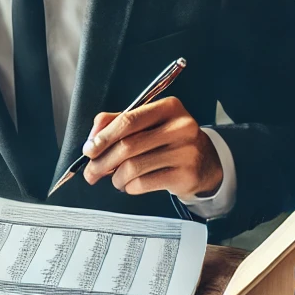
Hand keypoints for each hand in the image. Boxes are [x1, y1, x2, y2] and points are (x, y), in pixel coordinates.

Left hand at [81, 96, 222, 199]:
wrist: (205, 163)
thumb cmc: (168, 141)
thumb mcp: (148, 123)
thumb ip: (118, 122)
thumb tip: (92, 137)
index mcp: (168, 107)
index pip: (128, 120)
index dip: (103, 137)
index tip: (89, 150)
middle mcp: (181, 126)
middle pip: (128, 145)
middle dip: (102, 162)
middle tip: (91, 172)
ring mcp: (186, 152)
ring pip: (134, 167)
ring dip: (115, 177)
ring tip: (114, 179)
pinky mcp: (186, 175)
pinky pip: (144, 183)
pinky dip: (129, 186)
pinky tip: (129, 185)